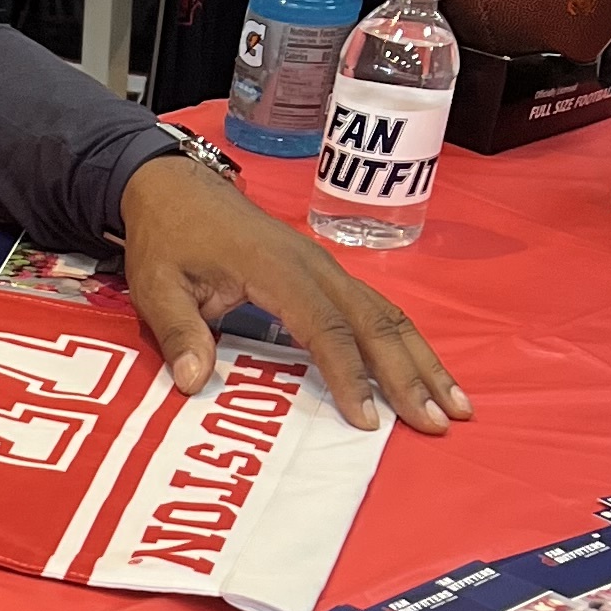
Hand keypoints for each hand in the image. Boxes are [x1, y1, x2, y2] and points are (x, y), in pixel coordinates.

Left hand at [114, 152, 468, 436]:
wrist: (176, 188)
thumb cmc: (168, 239)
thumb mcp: (156, 286)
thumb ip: (177, 332)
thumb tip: (191, 382)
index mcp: (277, 269)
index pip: (325, 327)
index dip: (348, 375)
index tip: (366, 420)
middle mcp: (315, 266)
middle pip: (374, 322)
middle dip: (409, 374)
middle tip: (437, 422)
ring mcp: (327, 267)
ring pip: (386, 314)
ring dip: (422, 360)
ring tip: (454, 405)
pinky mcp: (328, 273)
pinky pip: (376, 308)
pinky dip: (405, 343)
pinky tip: (426, 372)